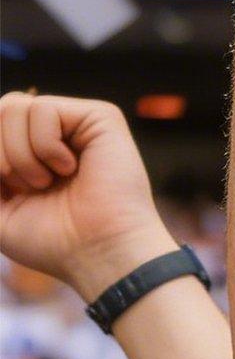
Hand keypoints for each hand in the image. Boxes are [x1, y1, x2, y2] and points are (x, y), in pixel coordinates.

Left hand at [0, 93, 174, 300]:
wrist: (97, 253)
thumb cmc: (51, 240)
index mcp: (31, 151)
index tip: (8, 187)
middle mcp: (55, 133)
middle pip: (1, 109)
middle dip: (0, 155)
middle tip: (28, 187)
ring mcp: (77, 124)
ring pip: (15, 106)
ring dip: (21, 154)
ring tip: (48, 180)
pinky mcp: (100, 117)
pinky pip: (43, 109)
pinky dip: (45, 146)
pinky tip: (70, 168)